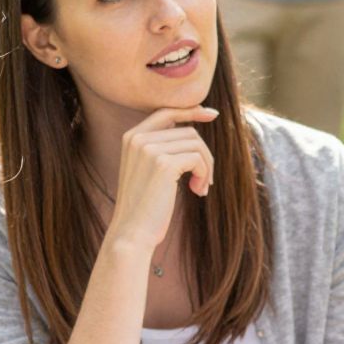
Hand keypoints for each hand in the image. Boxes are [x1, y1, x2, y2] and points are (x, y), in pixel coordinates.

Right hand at [104, 106, 216, 259]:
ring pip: (196, 144)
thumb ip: (163, 147)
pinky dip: (204, 174)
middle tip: (204, 180)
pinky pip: (198, 158)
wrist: (131, 233)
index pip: (166, 111)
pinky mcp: (163, 163)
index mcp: (132, 137)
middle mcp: (138, 138)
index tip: (212, 114)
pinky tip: (197, 191)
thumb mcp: (149, 170)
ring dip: (206, 167)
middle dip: (203, 155)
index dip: (191, 110)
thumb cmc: (145, 207)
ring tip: (200, 187)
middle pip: (188, 131)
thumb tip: (194, 129)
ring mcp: (149, 149)